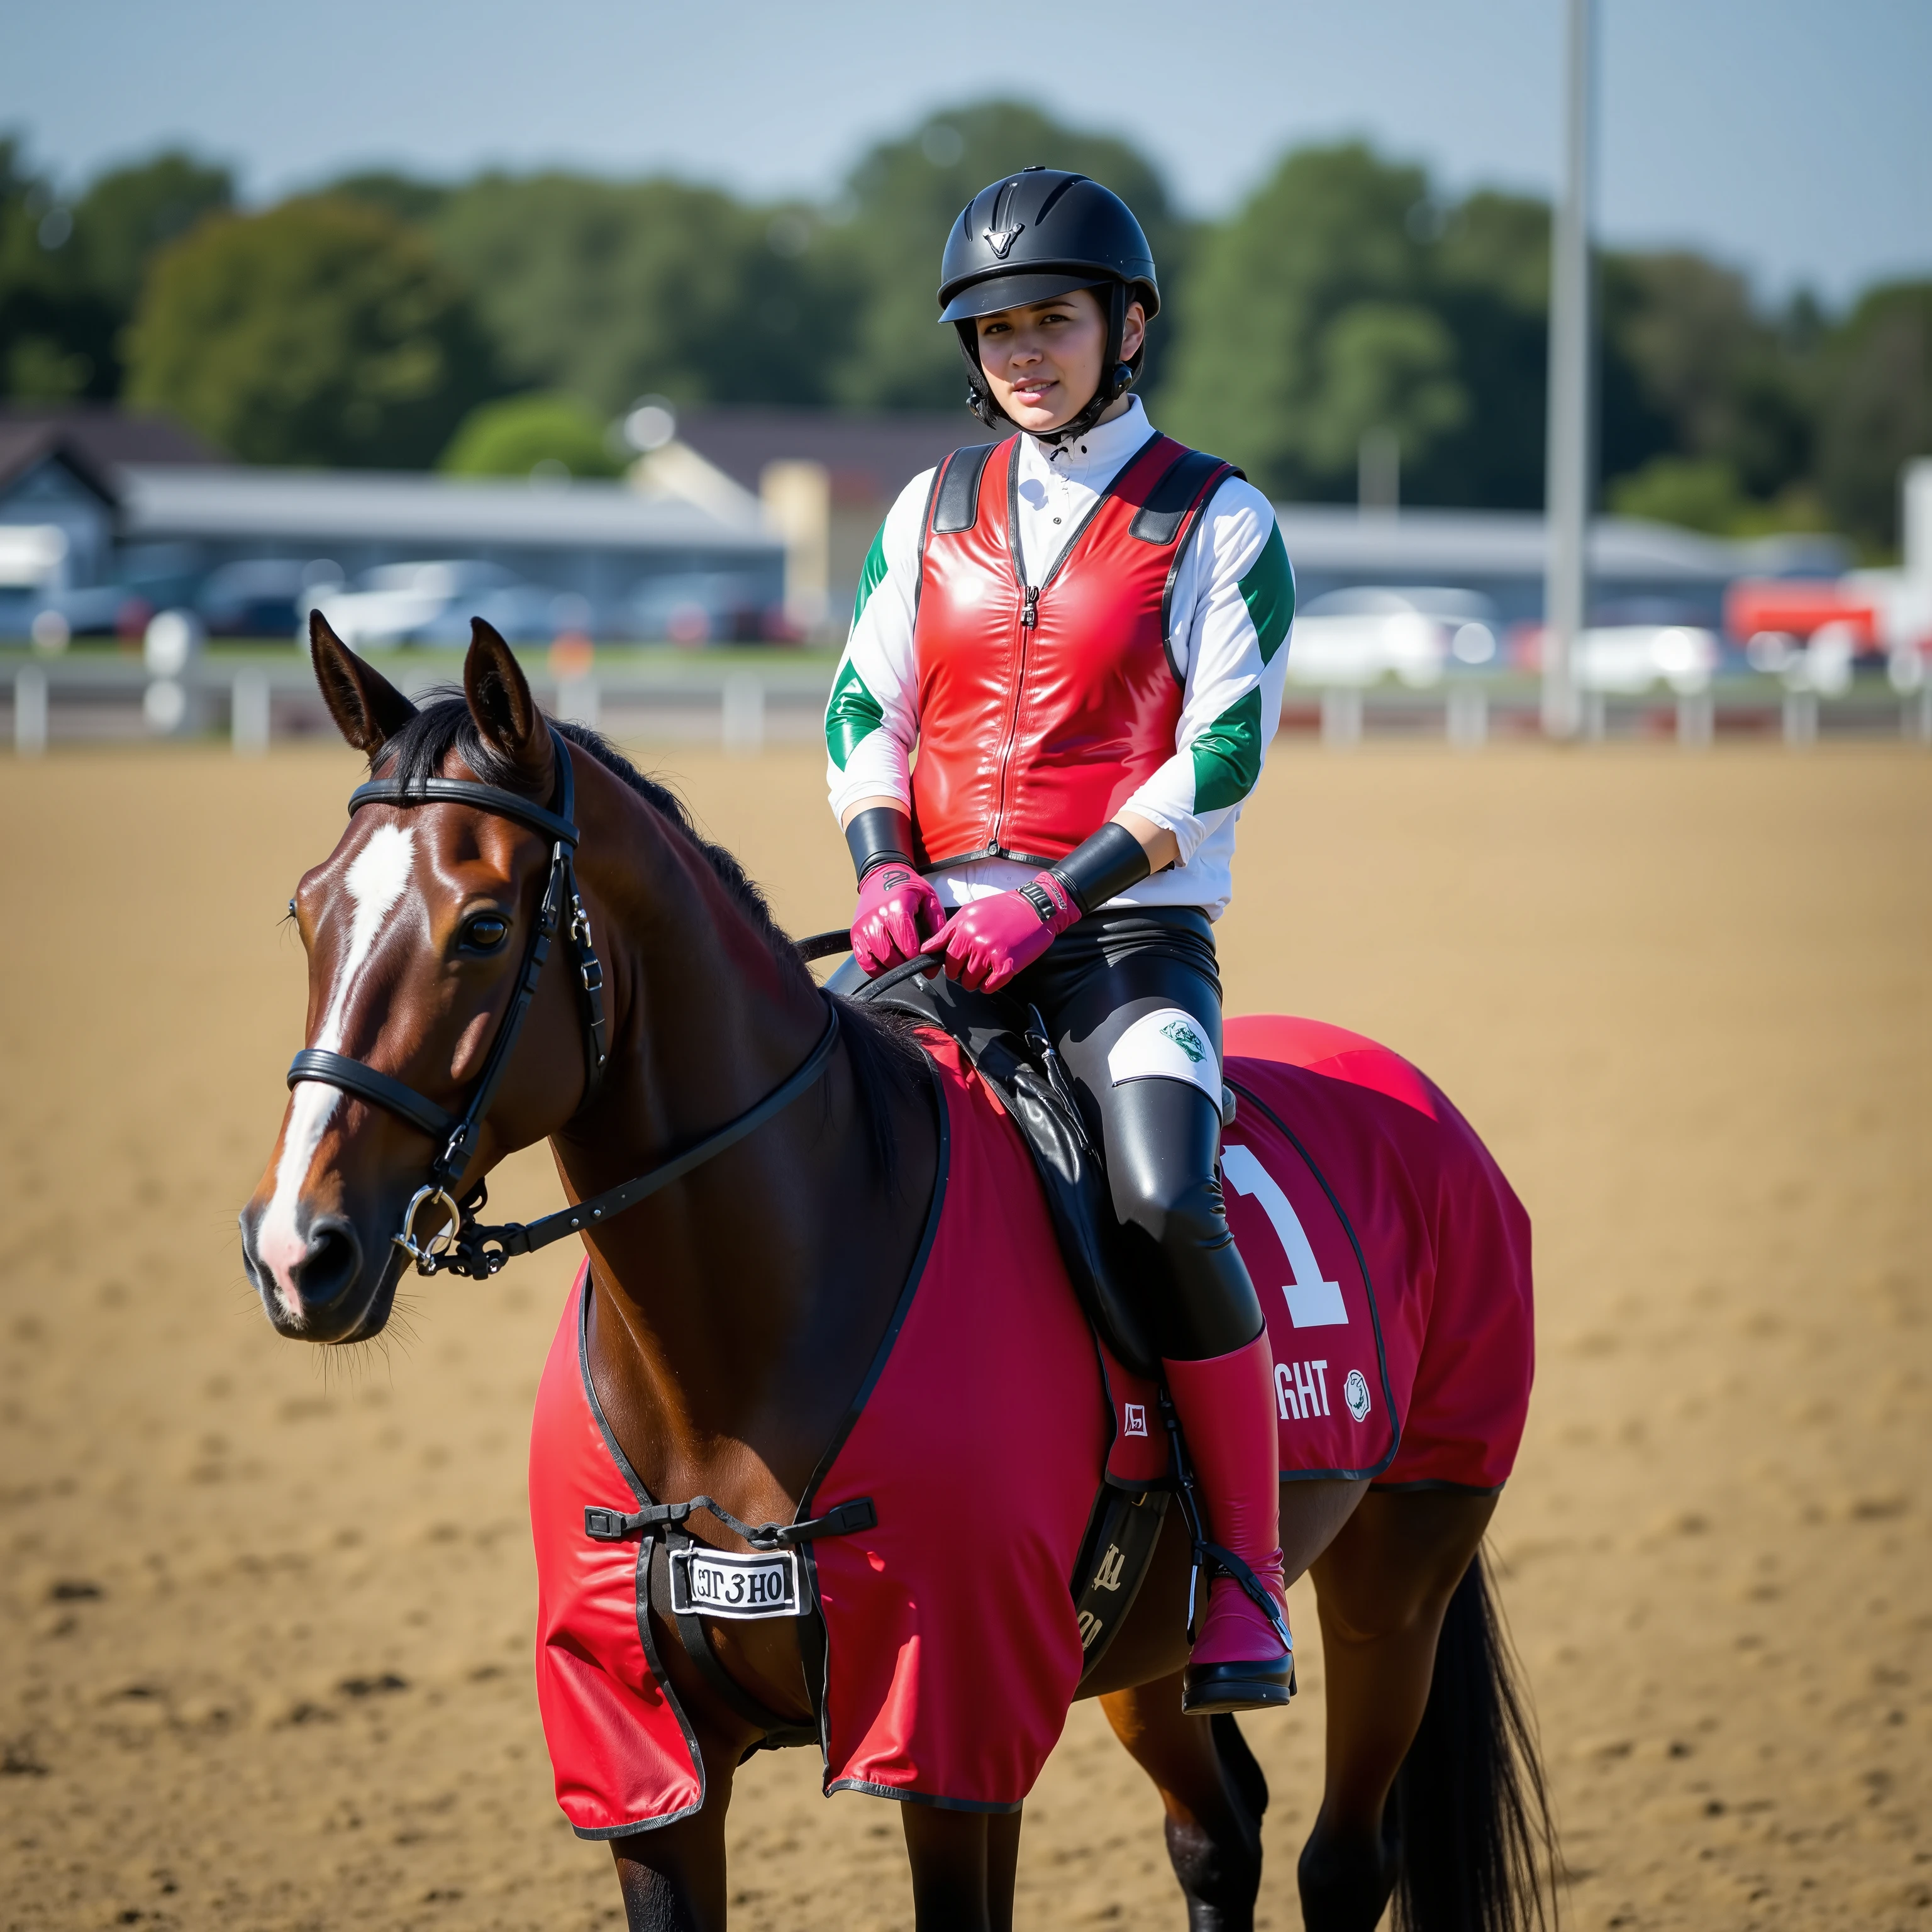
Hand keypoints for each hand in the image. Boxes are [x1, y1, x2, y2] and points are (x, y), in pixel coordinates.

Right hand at [850, 864, 943, 976]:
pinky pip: (862, 960)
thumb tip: (938, 948)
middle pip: (891, 956)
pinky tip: (885, 966)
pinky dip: (874, 968)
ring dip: (891, 967)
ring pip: (877, 959)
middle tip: (914, 965)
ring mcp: (864, 926)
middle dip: (905, 965)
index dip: (918, 959)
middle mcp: (877, 918)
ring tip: (902, 964)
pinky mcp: (855, 933)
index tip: (926, 963)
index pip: (907, 945)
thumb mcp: (929, 897)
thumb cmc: (906, 886)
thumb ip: (936, 921)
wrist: (881, 875)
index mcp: (897, 908)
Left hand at [920, 875, 1077, 992]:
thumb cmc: (1003, 909)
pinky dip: (989, 986)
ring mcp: (990, 953)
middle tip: (972, 966)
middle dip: (960, 973)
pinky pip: (988, 987)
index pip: (941, 954)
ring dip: (975, 981)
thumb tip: (929, 950)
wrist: (1036, 907)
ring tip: (985, 970)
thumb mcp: (970, 912)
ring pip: (969, 982)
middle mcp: (974, 940)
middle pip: (953, 972)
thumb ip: (949, 931)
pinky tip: (995, 976)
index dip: (940, 965)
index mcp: (962, 927)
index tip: (942, 970)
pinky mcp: (1007, 965)